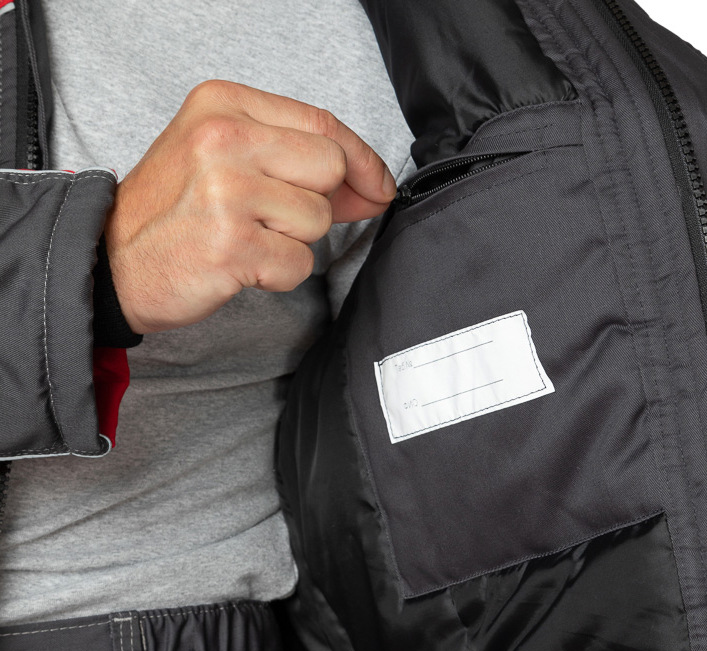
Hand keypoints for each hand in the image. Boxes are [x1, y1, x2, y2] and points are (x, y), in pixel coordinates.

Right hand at [104, 80, 396, 333]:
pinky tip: (239, 264)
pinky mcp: (232, 243)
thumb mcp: (227, 159)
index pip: (323, 125)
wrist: (112, 261)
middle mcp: (223, 137)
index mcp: (223, 104)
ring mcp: (226, 189)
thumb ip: (300, 163)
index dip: (362, 161)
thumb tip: (376, 186)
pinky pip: (299, 264)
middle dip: (315, 202)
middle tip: (269, 217)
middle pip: (329, 168)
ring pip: (318, 220)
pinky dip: (278, 274)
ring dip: (292, 241)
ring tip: (244, 237)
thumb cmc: (175, 212)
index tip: (378, 187)